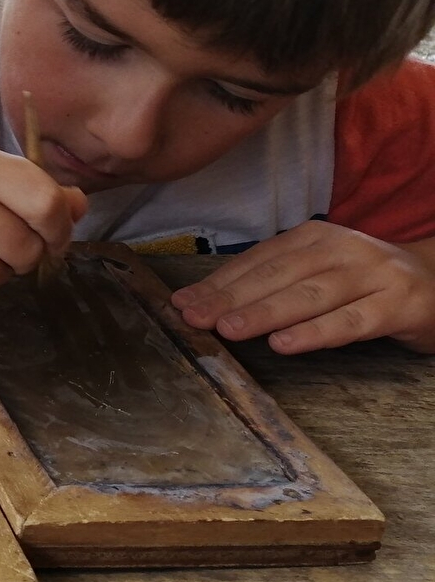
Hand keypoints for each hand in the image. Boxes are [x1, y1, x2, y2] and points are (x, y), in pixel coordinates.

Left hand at [172, 220, 434, 353]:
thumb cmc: (365, 284)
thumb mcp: (318, 274)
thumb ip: (270, 284)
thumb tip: (205, 302)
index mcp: (315, 238)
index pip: (258, 260)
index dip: (218, 283)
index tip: (182, 304)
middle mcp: (342, 249)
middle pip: (278, 275)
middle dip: (231, 298)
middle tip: (194, 317)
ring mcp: (373, 275)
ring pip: (310, 295)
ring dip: (265, 312)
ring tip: (228, 329)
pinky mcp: (399, 304)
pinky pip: (352, 321)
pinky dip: (316, 333)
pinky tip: (285, 344)